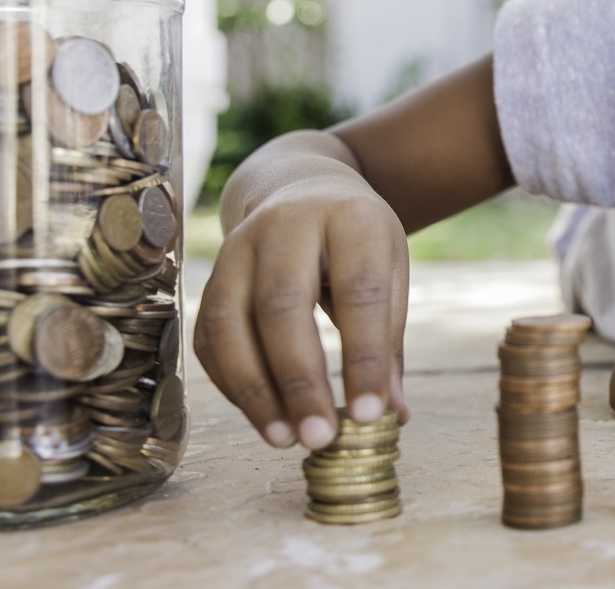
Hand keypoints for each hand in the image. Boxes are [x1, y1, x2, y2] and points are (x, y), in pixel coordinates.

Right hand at [194, 171, 409, 449]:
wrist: (301, 187)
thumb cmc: (357, 241)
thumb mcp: (390, 270)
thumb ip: (388, 340)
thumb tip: (393, 414)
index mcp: (351, 219)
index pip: (359, 292)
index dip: (364, 357)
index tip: (371, 415)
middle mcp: (287, 225)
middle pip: (283, 305)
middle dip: (300, 379)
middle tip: (320, 438)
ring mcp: (239, 245)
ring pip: (230, 322)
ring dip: (255, 390)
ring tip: (284, 439)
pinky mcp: (211, 273)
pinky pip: (209, 335)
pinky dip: (231, 382)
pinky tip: (260, 416)